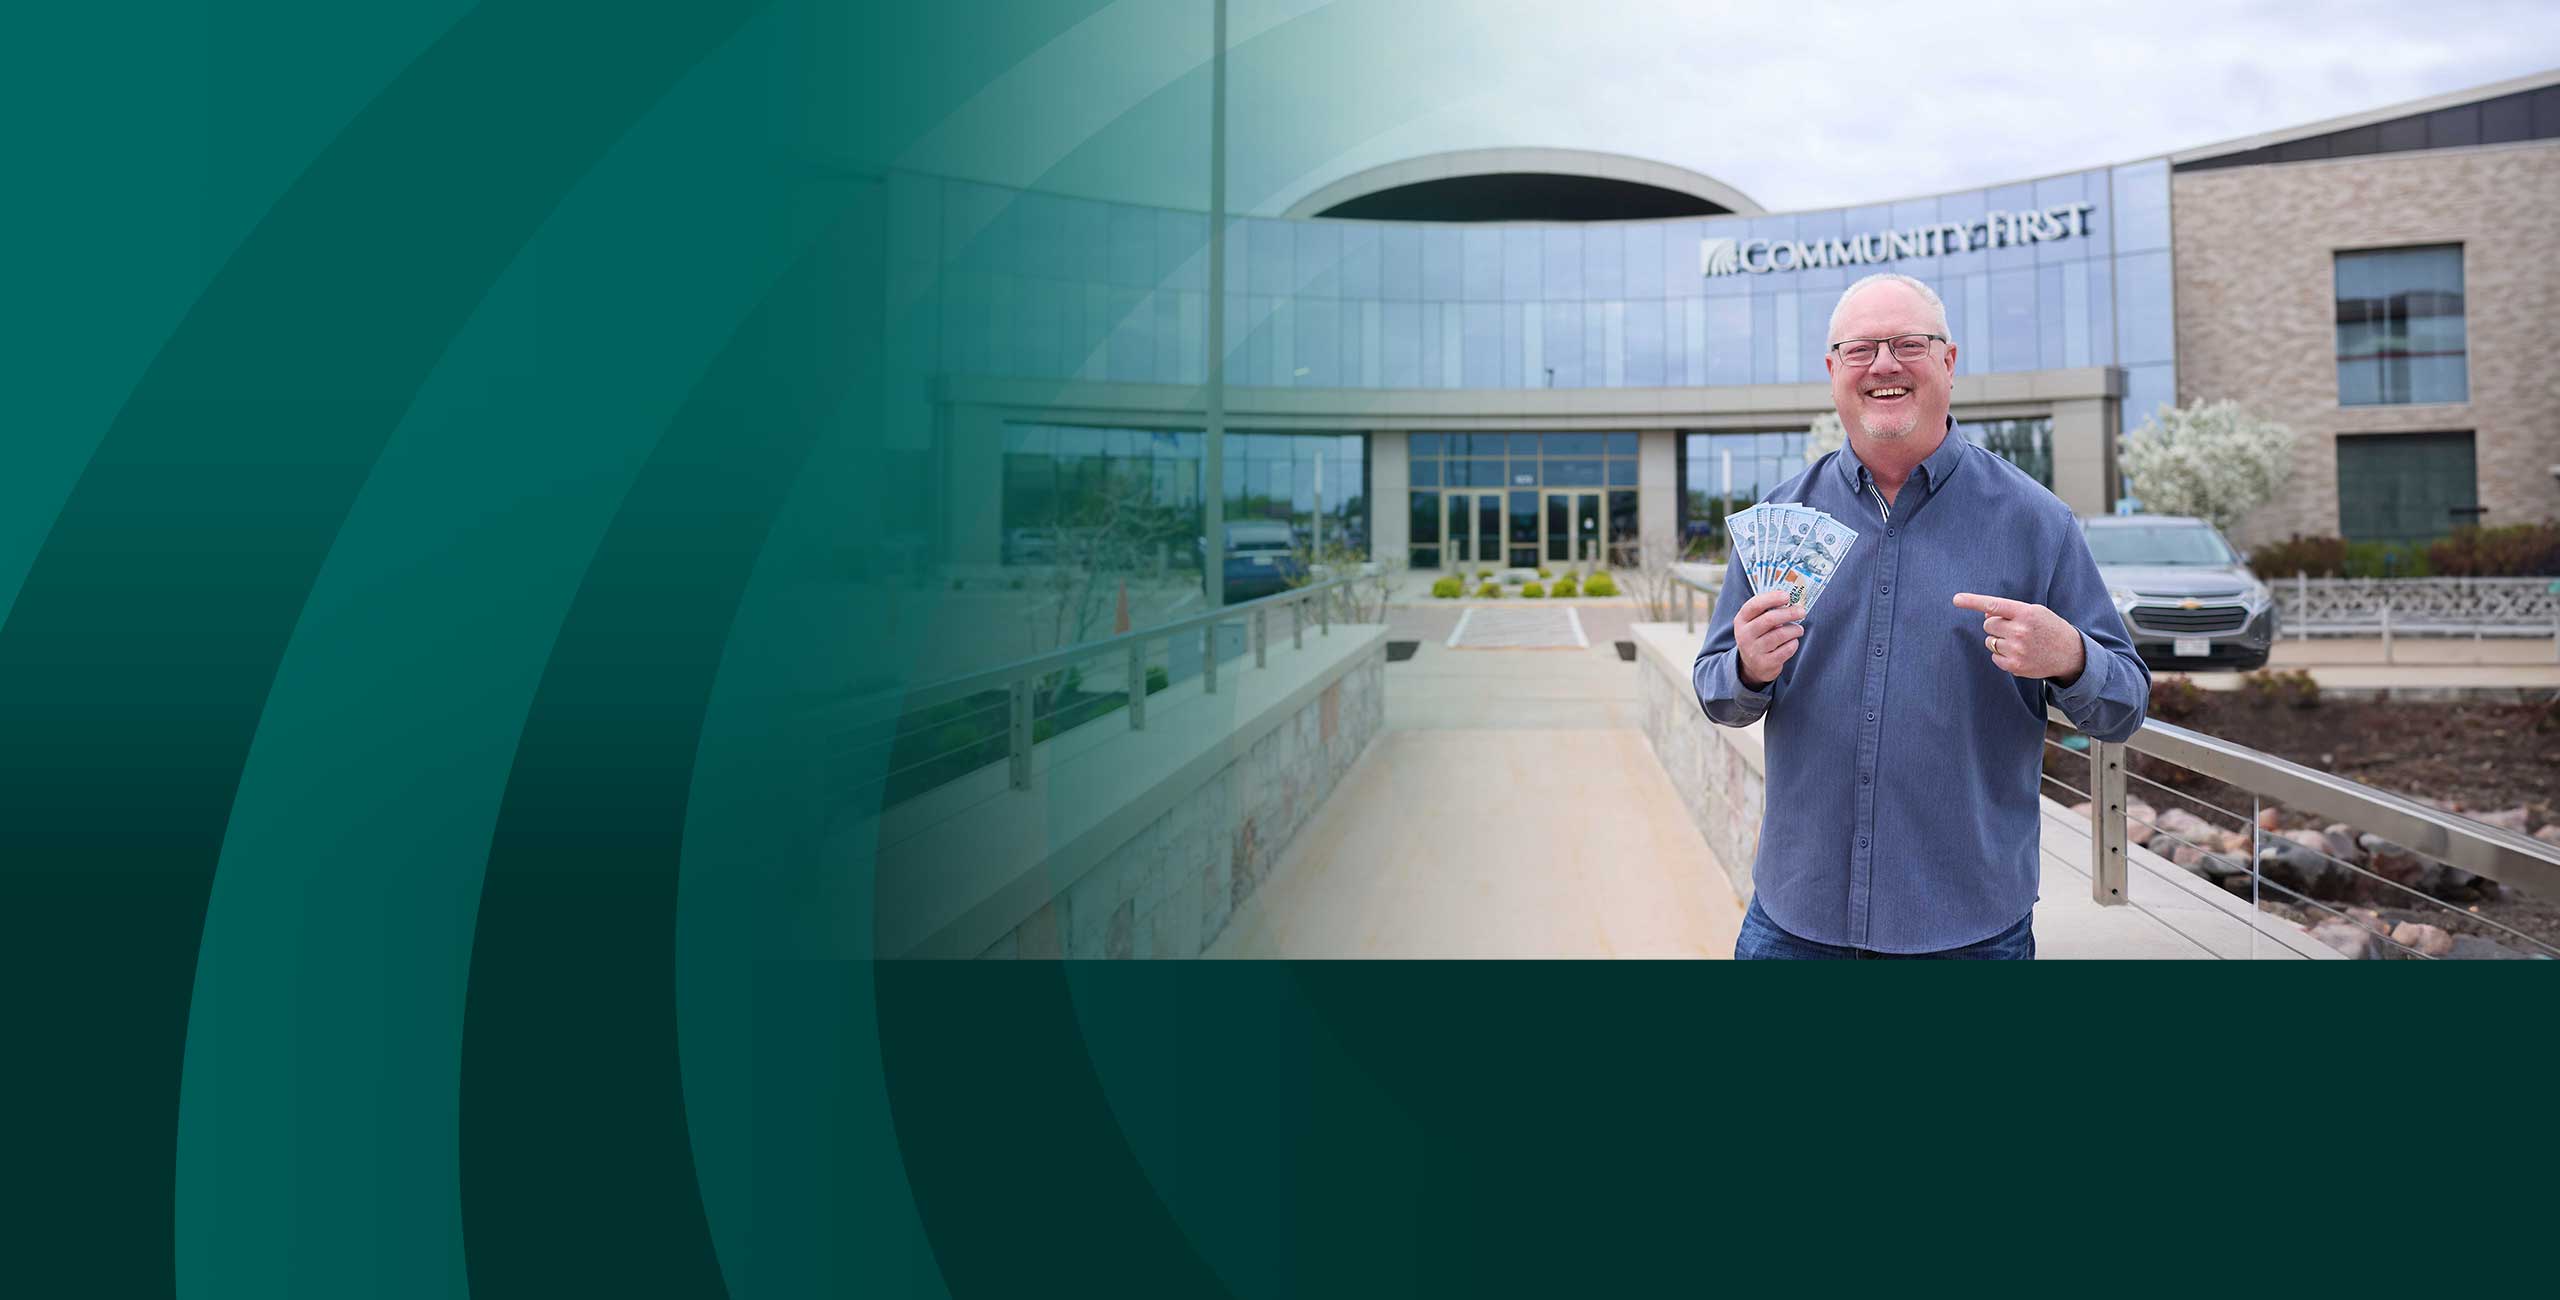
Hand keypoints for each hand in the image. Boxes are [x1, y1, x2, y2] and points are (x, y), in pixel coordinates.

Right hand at [1733, 588, 1805, 689]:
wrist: (1752, 665)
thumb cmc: (1760, 636)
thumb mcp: (1756, 622)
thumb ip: (1768, 610)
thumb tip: (1791, 599)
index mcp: (1741, 620)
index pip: (1755, 605)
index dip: (1772, 598)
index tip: (1787, 596)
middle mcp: (1744, 635)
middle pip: (1770, 619)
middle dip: (1789, 613)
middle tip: (1802, 611)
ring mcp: (1753, 650)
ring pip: (1780, 634)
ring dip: (1795, 629)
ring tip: (1799, 629)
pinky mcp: (1765, 663)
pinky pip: (1786, 649)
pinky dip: (1794, 643)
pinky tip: (1793, 641)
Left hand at [1952, 592, 2085, 682]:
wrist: (2070, 654)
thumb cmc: (2049, 628)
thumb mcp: (2035, 612)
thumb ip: (2010, 611)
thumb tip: (1985, 613)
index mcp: (2026, 613)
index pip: (1994, 605)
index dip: (1973, 601)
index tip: (1956, 599)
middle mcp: (2020, 631)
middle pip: (1988, 624)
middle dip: (1995, 625)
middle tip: (2013, 628)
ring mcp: (2017, 650)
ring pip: (1990, 641)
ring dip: (1999, 640)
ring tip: (2019, 642)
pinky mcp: (2015, 666)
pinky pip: (1994, 657)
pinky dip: (2002, 655)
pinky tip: (2019, 653)